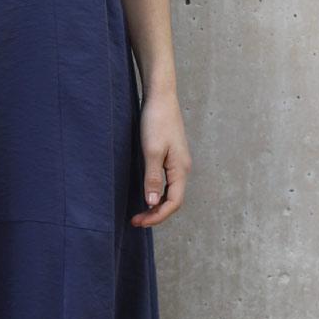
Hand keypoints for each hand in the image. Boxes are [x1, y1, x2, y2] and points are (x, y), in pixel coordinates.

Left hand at [131, 84, 189, 227]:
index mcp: (181, 169)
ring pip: (171, 192)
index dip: (158, 216)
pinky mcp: (171, 155)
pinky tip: (146, 193)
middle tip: (136, 221)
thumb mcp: (152, 151)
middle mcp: (183, 168)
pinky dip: (157, 192)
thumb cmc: (156, 121)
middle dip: (156, 214)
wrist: (161, 96)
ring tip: (140, 212)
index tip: (139, 222)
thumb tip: (153, 203)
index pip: (174, 203)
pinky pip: (168, 182)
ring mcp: (178, 162)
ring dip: (156, 205)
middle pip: (173, 200)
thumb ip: (153, 178)